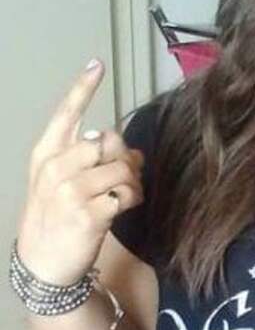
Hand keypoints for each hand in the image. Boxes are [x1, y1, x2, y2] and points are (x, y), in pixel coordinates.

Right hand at [17, 60, 143, 285]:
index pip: (65, 114)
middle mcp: (55, 170)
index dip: (83, 88)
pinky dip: (135, 197)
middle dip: (124, 156)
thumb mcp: (58, 183)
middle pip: (107, 141)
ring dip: (134, 180)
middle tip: (127, 173)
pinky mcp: (90, 215)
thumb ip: (87, 160)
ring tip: (130, 191)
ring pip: (122, 168)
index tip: (97, 65)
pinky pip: (127, 193)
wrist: (44, 265)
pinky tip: (129, 204)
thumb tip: (127, 148)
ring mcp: (71, 192)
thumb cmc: (55, 219)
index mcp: (45, 156)